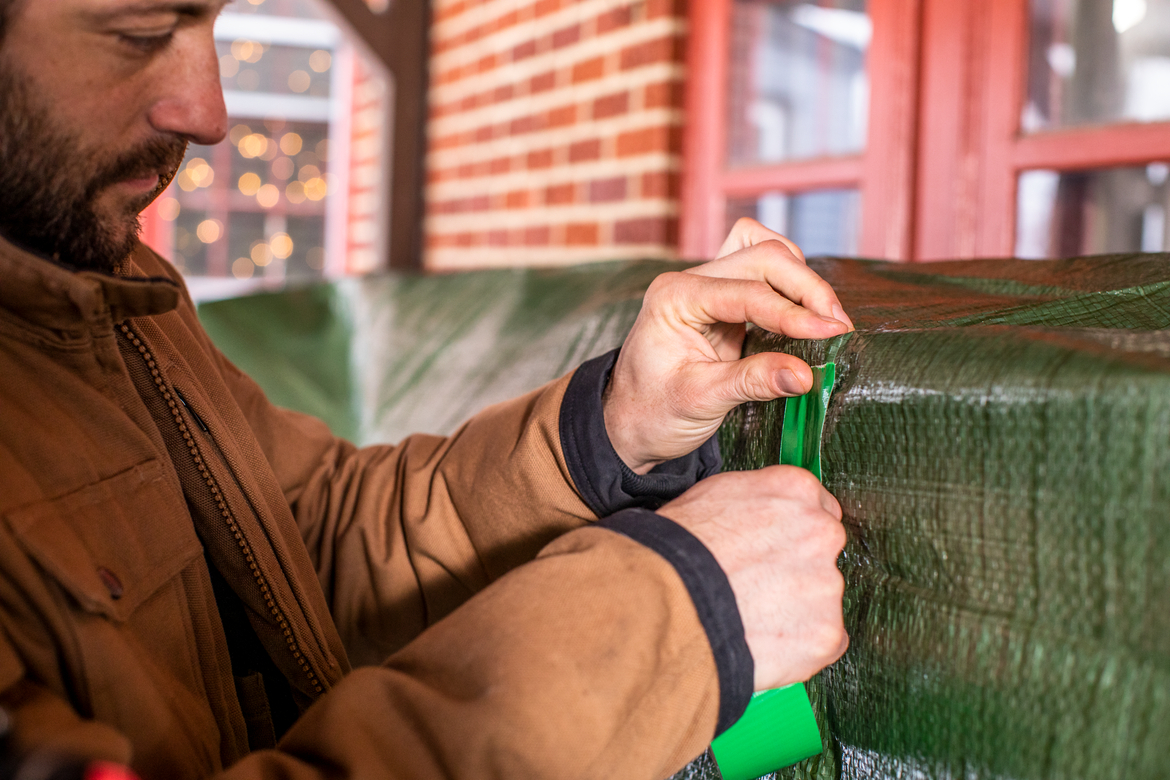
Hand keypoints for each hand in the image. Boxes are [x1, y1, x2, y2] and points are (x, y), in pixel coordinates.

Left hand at [604, 219, 853, 473]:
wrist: (628, 425)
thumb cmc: (653, 414)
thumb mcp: (699, 402)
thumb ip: (751, 383)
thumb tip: (805, 375)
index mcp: (675, 297)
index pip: (747, 291)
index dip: (793, 312)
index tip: (831, 334)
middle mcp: (691, 282)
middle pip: (763, 256)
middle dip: (806, 288)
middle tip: (838, 327)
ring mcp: (709, 288)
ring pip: (767, 255)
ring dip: (802, 282)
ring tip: (827, 322)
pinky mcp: (726, 303)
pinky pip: (766, 276)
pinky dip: (792, 290)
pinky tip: (809, 321)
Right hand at [657, 466, 847, 689]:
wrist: (668, 601)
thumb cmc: (677, 549)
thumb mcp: (714, 495)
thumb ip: (756, 501)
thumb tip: (759, 517)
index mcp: (794, 490)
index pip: (817, 508)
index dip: (792, 534)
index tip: (777, 550)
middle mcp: (821, 532)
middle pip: (821, 553)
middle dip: (795, 570)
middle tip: (757, 587)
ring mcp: (826, 585)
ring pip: (820, 599)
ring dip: (794, 609)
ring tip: (749, 618)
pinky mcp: (825, 633)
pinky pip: (824, 642)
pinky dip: (799, 646)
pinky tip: (763, 641)